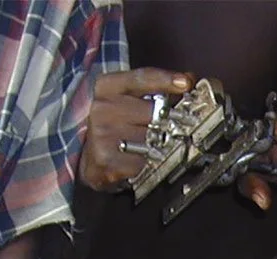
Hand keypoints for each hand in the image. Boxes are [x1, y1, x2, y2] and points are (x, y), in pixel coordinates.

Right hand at [78, 68, 195, 192]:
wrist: (89, 158)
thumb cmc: (114, 125)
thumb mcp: (128, 99)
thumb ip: (156, 88)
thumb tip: (188, 78)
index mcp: (107, 87)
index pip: (142, 78)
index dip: (166, 80)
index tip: (186, 82)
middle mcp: (103, 107)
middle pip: (153, 111)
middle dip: (166, 121)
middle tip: (170, 128)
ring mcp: (103, 133)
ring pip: (151, 138)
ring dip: (156, 144)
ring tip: (147, 145)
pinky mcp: (107, 158)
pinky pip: (144, 160)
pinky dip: (147, 162)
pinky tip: (139, 159)